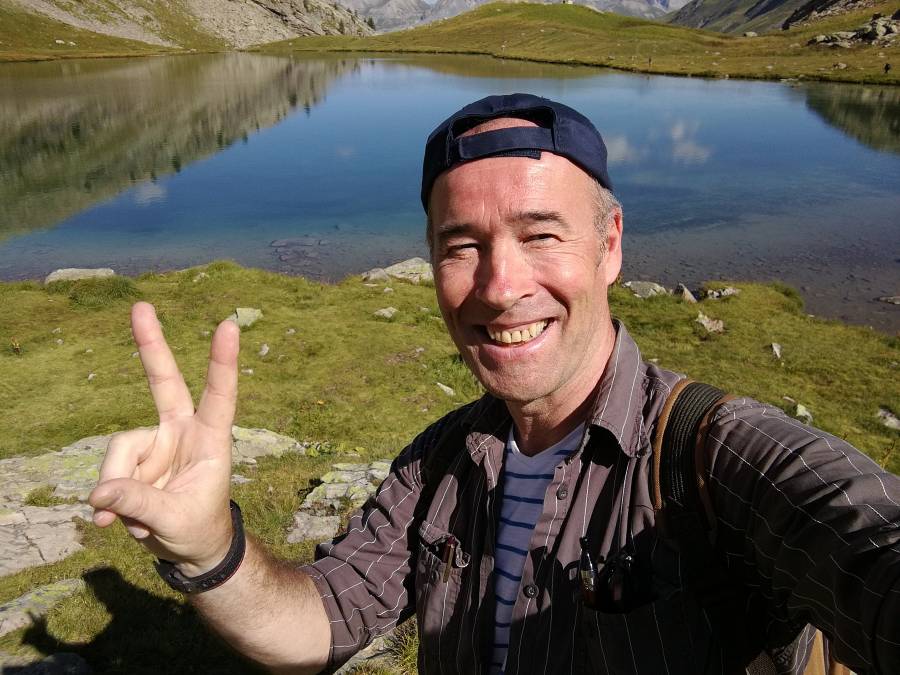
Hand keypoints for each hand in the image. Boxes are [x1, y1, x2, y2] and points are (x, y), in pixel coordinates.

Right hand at [89, 302, 239, 575]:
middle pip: (165, 382)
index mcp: (212, 439)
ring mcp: (155, 442)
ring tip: (130, 520)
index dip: (222, 362)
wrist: (189, 548)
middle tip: (141, 307)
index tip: (229, 325)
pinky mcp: (133, 459)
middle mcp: (183, 431)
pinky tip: (116, 520)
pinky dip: (109, 499)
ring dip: (118, 489)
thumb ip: (139, 504)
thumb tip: (100, 492)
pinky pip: (108, 472)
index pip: (220, 395)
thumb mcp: (174, 521)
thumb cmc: (197, 529)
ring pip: (120, 451)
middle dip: (151, 346)